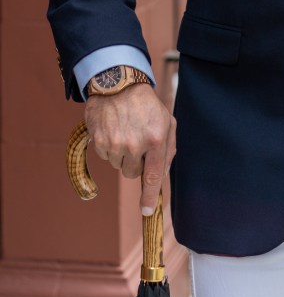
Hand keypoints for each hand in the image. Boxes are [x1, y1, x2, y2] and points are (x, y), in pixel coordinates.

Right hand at [85, 84, 175, 215]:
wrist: (118, 85)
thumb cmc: (146, 105)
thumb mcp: (167, 121)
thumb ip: (169, 148)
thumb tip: (161, 175)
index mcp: (156, 139)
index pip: (153, 176)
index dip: (149, 196)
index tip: (147, 211)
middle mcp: (136, 144)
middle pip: (133, 173)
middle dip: (135, 164)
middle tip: (137, 142)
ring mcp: (116, 143)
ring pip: (118, 165)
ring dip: (122, 154)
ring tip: (125, 130)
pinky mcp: (100, 141)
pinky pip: (106, 157)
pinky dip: (110, 147)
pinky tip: (114, 129)